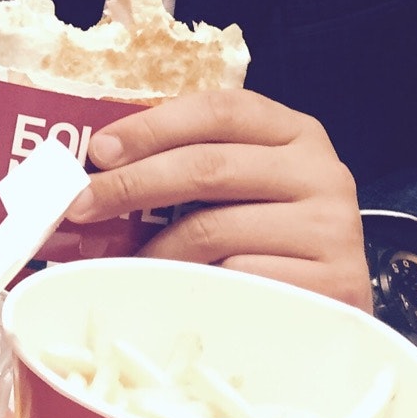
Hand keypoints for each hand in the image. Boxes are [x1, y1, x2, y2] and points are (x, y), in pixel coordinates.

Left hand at [65, 89, 370, 309]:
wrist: (336, 307)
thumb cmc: (269, 237)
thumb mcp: (240, 186)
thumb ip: (189, 163)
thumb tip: (96, 168)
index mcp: (294, 133)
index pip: (218, 110)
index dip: (152, 126)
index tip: (98, 151)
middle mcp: (323, 172)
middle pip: (208, 166)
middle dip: (132, 184)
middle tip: (80, 206)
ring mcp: (332, 229)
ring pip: (214, 229)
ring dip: (154, 248)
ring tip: (124, 260)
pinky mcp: (333, 285)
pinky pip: (237, 280)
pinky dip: (193, 285)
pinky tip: (175, 291)